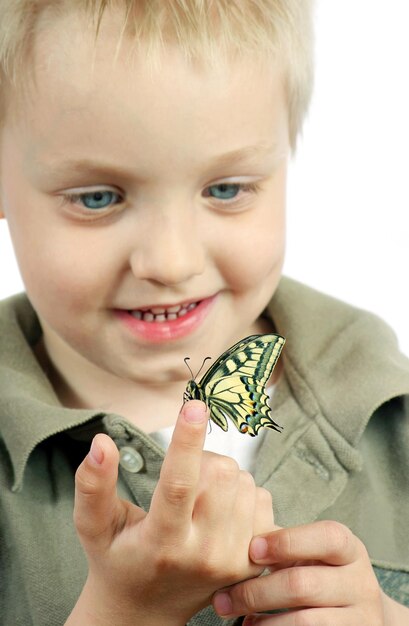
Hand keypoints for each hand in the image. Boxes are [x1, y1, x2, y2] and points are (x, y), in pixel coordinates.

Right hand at [67, 400, 273, 625]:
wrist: (148, 610)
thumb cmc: (117, 560)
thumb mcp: (94, 526)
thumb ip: (93, 485)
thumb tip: (101, 442)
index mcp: (161, 543)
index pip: (178, 486)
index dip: (187, 442)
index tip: (195, 405)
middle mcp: (203, 555)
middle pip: (220, 472)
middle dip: (202, 460)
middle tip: (184, 478)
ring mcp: (234, 560)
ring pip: (243, 481)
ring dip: (222, 477)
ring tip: (199, 499)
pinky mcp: (254, 561)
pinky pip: (262, 498)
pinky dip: (243, 494)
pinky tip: (222, 512)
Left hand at [213, 520, 394, 624]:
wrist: (359, 614)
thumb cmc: (321, 574)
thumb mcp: (313, 554)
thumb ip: (284, 544)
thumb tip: (235, 537)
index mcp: (349, 549)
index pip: (326, 537)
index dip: (287, 542)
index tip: (251, 549)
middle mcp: (361, 583)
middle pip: (304, 585)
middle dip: (256, 592)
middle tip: (223, 597)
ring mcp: (361, 618)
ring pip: (304, 622)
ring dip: (262, 621)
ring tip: (236, 617)